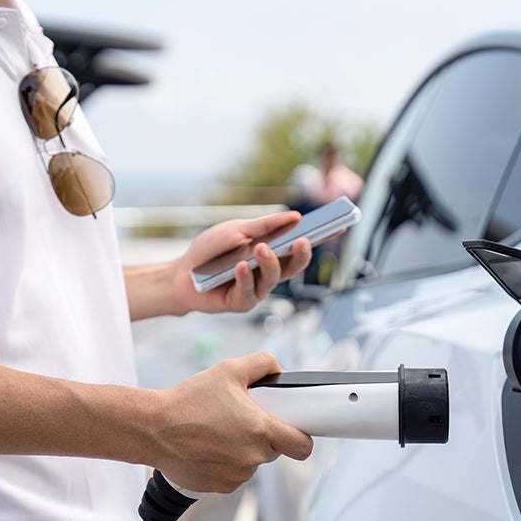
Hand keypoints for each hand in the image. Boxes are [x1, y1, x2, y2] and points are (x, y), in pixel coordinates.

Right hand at [151, 351, 312, 492]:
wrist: (152, 428)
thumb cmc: (188, 401)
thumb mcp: (228, 370)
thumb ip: (262, 363)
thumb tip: (279, 369)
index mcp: (260, 430)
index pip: (303, 446)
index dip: (302, 436)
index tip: (293, 427)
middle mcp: (252, 458)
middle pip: (276, 450)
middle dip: (265, 435)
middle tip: (243, 418)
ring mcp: (236, 476)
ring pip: (254, 462)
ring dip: (245, 449)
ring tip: (220, 429)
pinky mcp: (219, 487)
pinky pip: (235, 474)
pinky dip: (227, 462)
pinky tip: (209, 445)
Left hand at [176, 211, 312, 313]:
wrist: (182, 273)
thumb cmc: (211, 251)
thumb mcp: (237, 230)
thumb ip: (265, 226)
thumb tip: (296, 216)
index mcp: (271, 254)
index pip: (299, 246)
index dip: (319, 238)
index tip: (338, 226)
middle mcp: (268, 273)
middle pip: (293, 267)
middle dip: (301, 255)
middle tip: (303, 241)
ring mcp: (256, 290)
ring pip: (272, 279)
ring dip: (268, 263)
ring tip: (260, 248)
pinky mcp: (240, 303)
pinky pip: (248, 292)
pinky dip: (244, 278)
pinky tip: (240, 266)